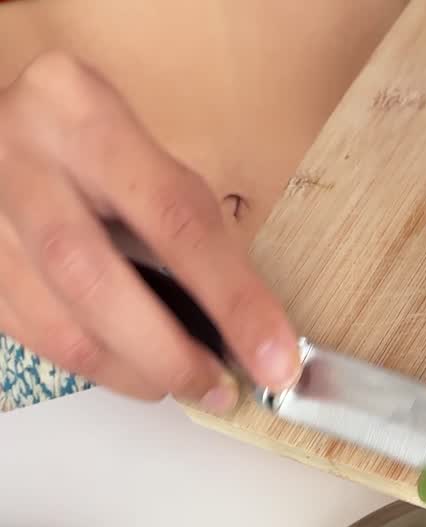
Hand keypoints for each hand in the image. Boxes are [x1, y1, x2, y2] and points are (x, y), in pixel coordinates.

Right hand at [0, 52, 299, 409]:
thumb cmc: (84, 149)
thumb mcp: (142, 157)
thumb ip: (189, 229)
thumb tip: (249, 327)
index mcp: (80, 113)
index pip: (174, 217)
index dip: (234, 300)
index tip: (275, 357)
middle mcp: (21, 160)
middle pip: (98, 282)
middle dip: (171, 355)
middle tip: (220, 388)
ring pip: (63, 328)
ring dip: (136, 373)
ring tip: (183, 384)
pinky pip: (41, 343)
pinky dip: (100, 369)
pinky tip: (133, 369)